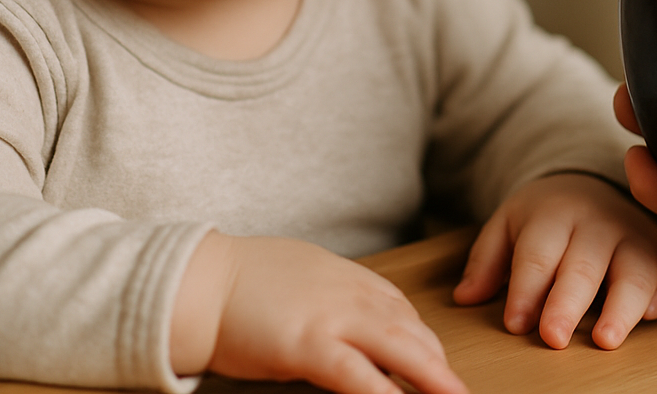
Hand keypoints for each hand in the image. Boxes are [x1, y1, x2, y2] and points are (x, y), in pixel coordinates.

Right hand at [171, 232, 467, 393]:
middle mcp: (348, 292)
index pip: (400, 307)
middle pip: (410, 328)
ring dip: (432, 377)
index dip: (423, 339)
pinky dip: (385, 393)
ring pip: (398, 347)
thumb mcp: (298, 275)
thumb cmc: (237, 282)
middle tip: (459, 390)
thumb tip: (346, 319)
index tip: (436, 361)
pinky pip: (358, 374)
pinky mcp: (308, 344)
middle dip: (439, 363)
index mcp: (346, 275)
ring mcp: (331, 317)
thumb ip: (330, 294)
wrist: (196, 282)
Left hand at [451, 172, 656, 349]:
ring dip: (621, 306)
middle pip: (582, 265)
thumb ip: (486, 261)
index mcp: (553, 213)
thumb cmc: (543, 219)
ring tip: (605, 340)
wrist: (588, 185)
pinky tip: (650, 315)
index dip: (526, 290)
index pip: (537, 255)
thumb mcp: (506, 226)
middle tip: (553, 338)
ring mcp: (633, 235)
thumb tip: (465, 298)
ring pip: (633, 270)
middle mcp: (596, 222)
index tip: (515, 324)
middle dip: (568, 303)